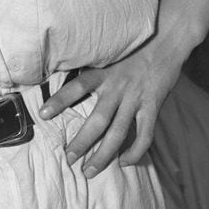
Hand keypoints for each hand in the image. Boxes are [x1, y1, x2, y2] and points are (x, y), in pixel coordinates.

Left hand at [39, 44, 181, 178]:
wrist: (166, 37)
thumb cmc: (134, 44)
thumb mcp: (108, 50)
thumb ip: (94, 66)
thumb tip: (70, 76)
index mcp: (103, 71)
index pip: (76, 87)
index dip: (59, 100)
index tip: (43, 114)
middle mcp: (118, 86)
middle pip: (97, 120)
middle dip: (81, 142)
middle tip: (68, 159)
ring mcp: (136, 98)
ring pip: (117, 133)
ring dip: (103, 155)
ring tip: (89, 171)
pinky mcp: (153, 105)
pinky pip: (144, 135)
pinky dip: (135, 152)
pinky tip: (125, 162)